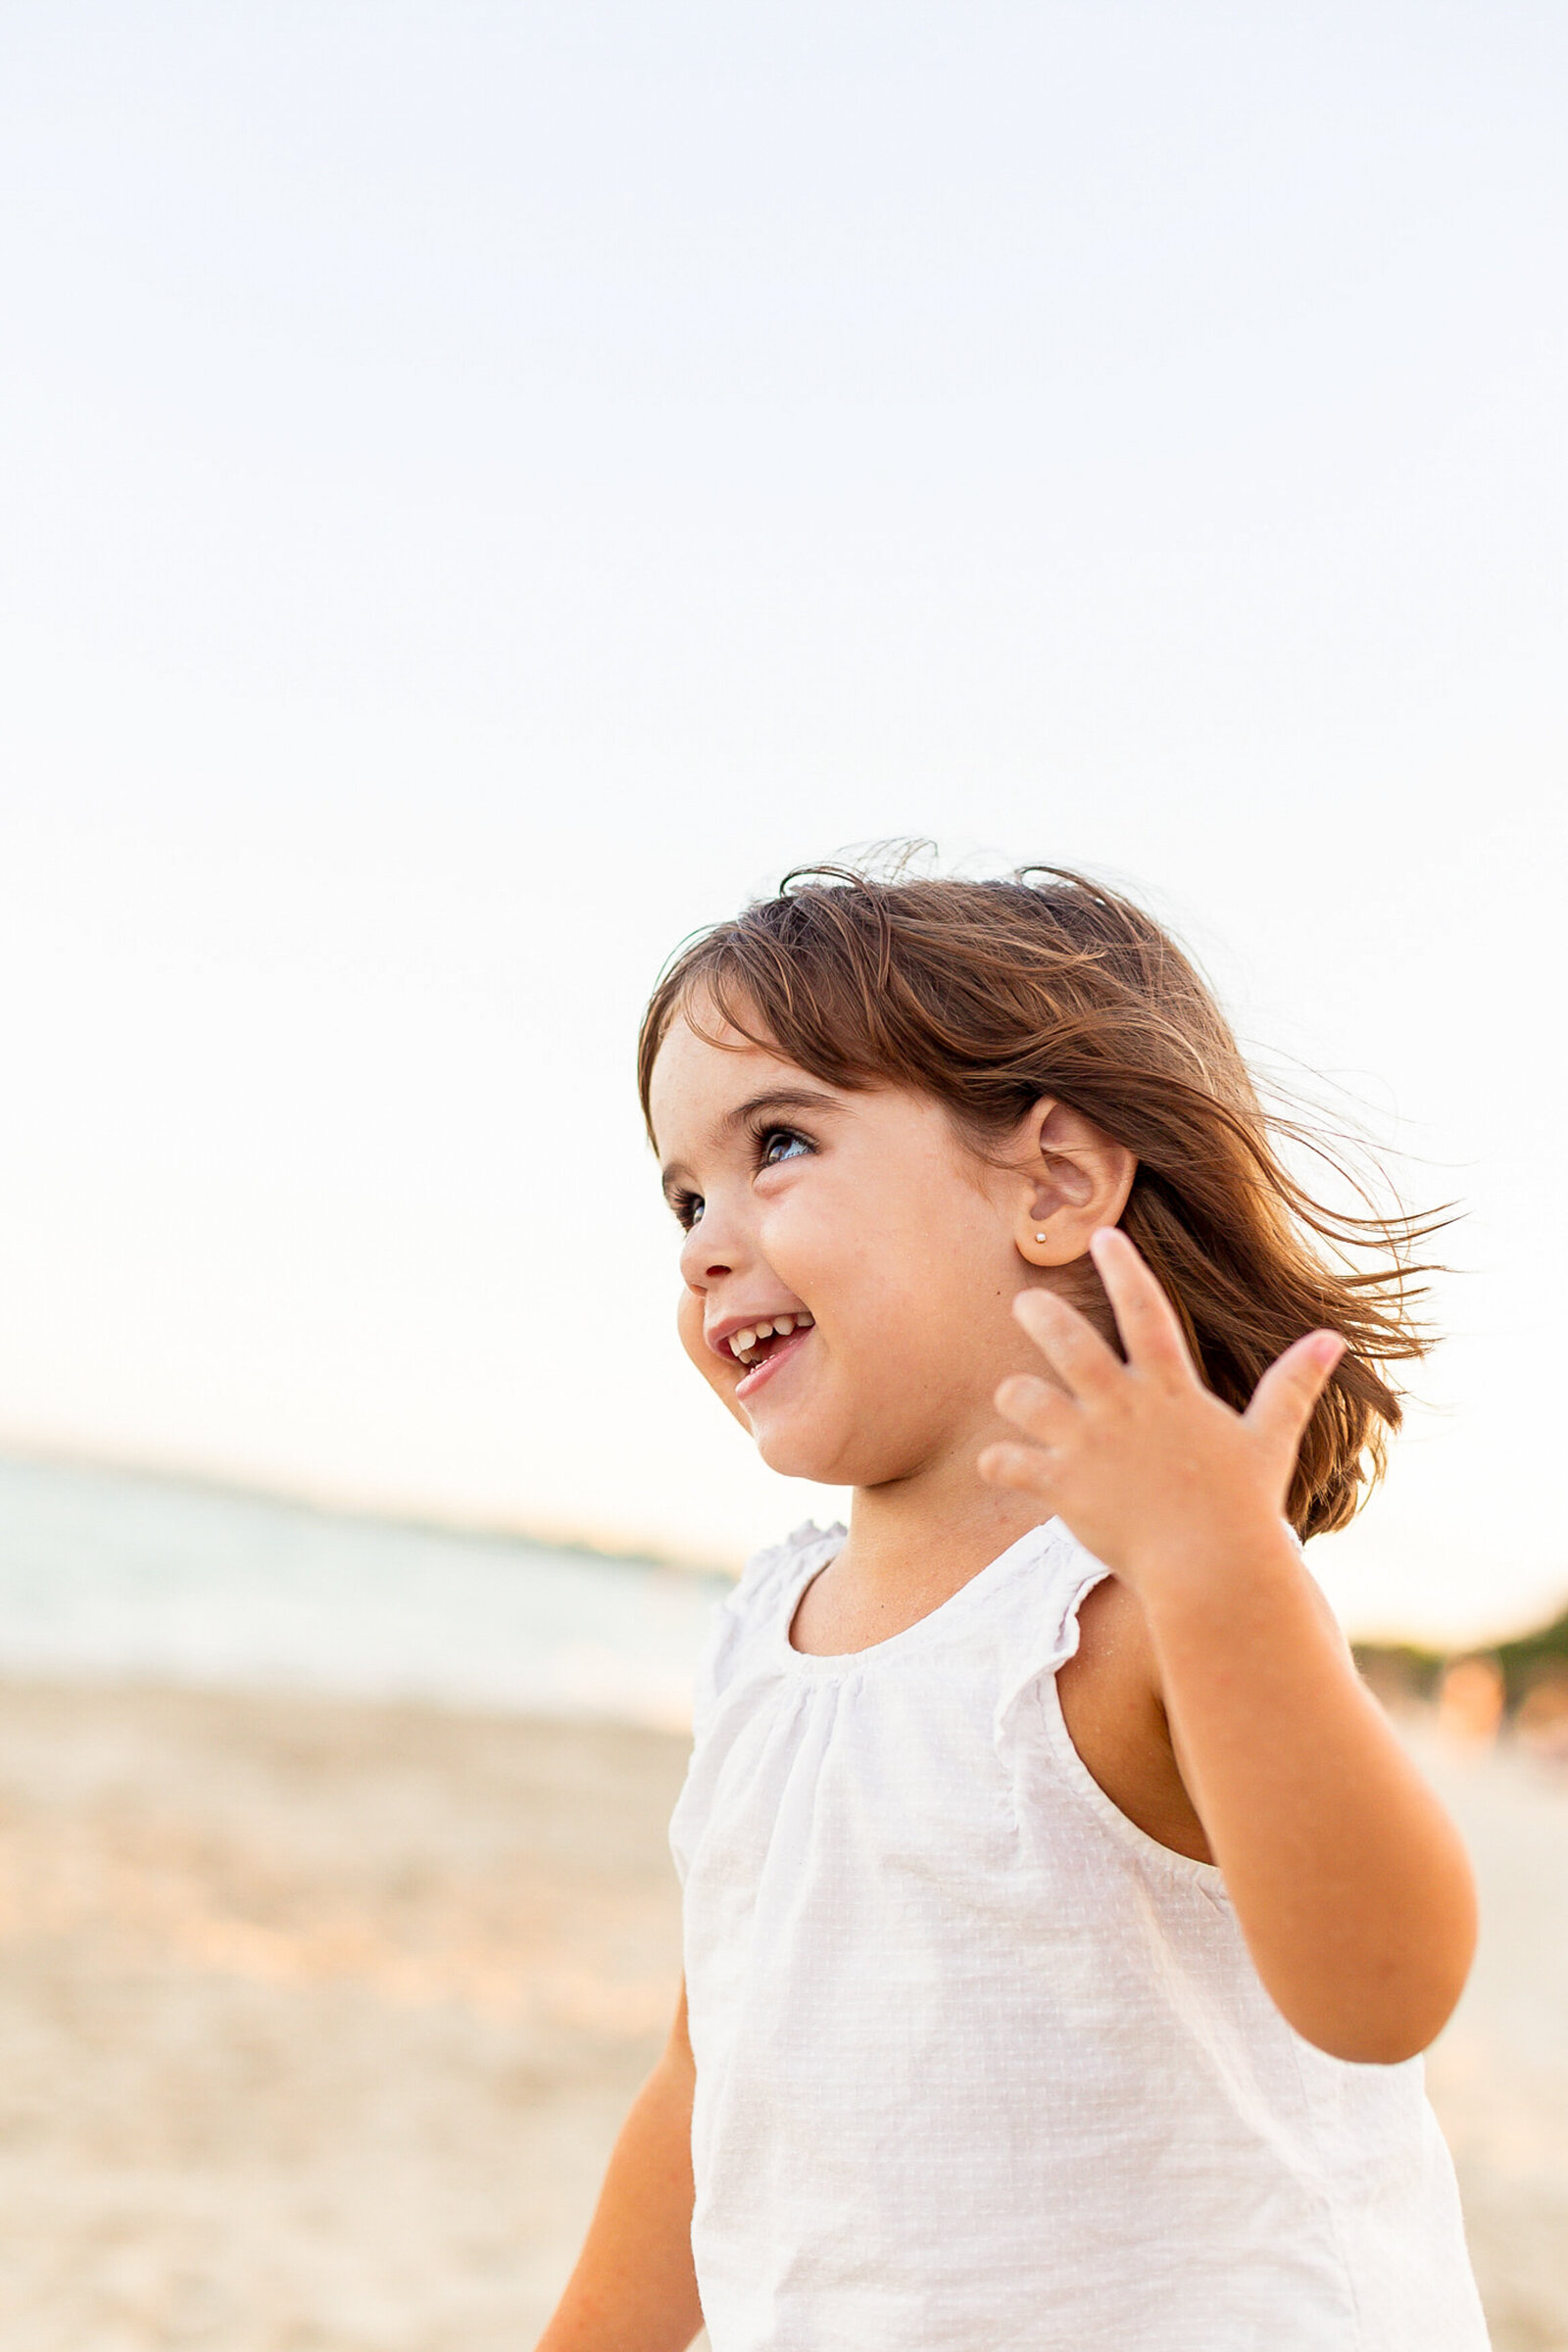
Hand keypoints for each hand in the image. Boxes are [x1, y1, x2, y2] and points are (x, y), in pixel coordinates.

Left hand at [978, 1227, 1344, 1589]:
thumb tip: (1332, 1339)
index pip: (1145, 1311)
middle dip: (1041, 1314)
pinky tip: (997, 1463)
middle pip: (1069, 1342)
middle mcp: (1122, 1408)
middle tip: (1025, 1302)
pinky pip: (1009, 1464)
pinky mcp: (1063, 1487)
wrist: (1212, 1570)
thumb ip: (1292, 1386)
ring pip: (1024, 1398)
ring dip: (1013, 1394)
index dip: (1124, 1270)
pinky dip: (998, 1462)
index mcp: (1170, 1391)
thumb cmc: (1244, 1507)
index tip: (1102, 1236)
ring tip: (1012, 1394)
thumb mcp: (1271, 1439)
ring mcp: (1087, 1446)